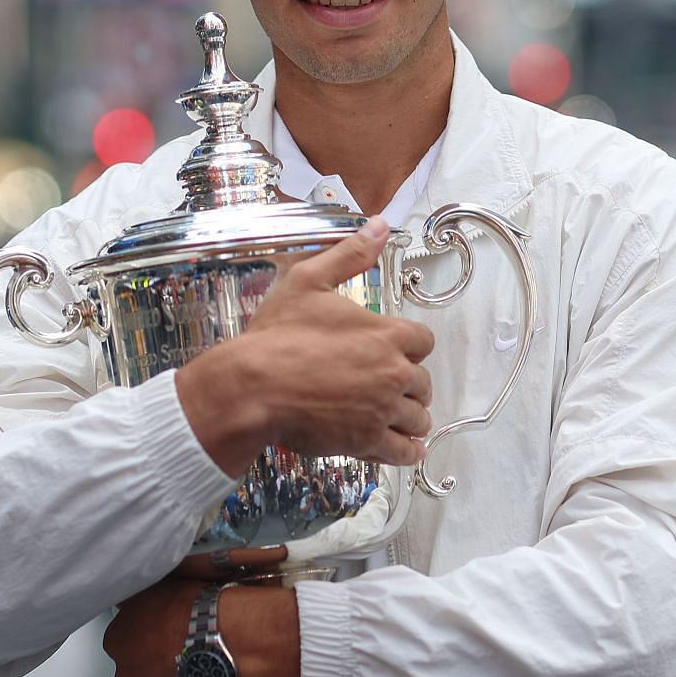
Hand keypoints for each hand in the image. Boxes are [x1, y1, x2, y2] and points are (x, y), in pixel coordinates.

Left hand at [105, 577, 302, 676]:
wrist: (224, 637)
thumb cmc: (194, 610)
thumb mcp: (159, 588)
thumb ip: (140, 601)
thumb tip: (133, 601)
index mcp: (117, 642)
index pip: (122, 640)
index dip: (144, 634)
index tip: (161, 630)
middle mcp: (127, 676)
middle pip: (136, 671)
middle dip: (154, 664)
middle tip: (182, 649)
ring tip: (199, 666)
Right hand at [177, 219, 435, 474]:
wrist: (252, 387)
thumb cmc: (277, 336)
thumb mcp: (308, 281)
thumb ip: (349, 254)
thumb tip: (380, 225)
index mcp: (387, 334)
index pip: (423, 341)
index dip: (407, 346)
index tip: (390, 351)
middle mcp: (394, 372)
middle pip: (422, 382)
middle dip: (408, 383)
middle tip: (385, 386)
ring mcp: (383, 410)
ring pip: (418, 418)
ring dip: (408, 417)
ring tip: (391, 417)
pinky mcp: (368, 442)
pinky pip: (405, 452)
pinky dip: (407, 451)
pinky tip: (402, 448)